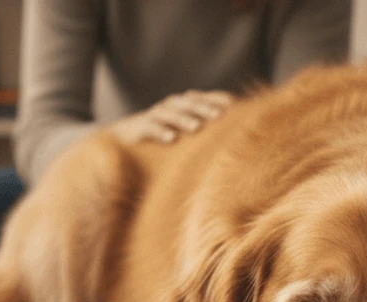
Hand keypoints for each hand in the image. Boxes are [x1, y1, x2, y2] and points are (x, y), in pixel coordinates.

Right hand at [109, 90, 234, 144]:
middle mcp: (173, 105)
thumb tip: (237, 135)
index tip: (235, 107)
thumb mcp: (188, 130)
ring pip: (171, 113)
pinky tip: (171, 138)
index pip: (206, 98)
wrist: (128, 136)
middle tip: (219, 116)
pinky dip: (161, 131)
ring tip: (196, 127)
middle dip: (205, 108)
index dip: (219, 100)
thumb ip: (207, 127)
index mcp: (186, 104)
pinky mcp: (140, 126)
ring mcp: (156, 114)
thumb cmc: (167, 133)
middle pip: (190, 103)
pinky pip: (151, 127)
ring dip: (184, 119)